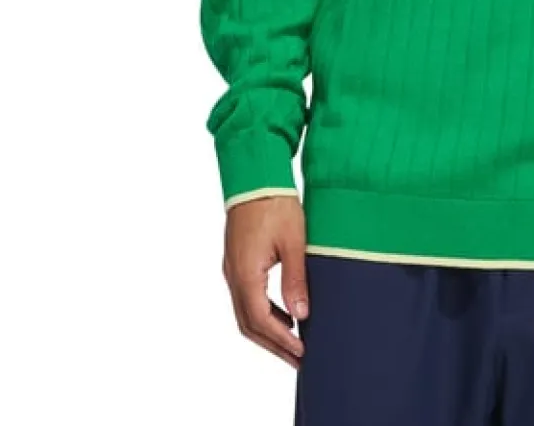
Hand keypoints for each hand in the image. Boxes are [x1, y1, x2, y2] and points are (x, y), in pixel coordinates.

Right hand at [221, 195, 308, 367]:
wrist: (255, 175)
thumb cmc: (275, 203)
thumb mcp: (293, 241)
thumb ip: (295, 279)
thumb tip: (301, 315)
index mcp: (245, 273)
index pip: (261, 320)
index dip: (282, 340)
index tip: (302, 352)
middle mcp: (233, 276)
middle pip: (249, 324)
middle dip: (273, 344)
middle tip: (298, 358)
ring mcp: (232, 269)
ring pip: (245, 313)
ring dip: (267, 330)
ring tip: (293, 341)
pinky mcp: (236, 261)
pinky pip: (245, 298)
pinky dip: (263, 313)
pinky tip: (284, 313)